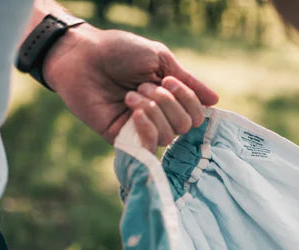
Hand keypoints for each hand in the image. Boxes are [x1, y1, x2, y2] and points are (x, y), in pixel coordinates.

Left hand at [42, 24, 217, 150]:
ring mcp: (142, 129)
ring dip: (153, 111)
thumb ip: (188, 81)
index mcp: (170, 98)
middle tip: (144, 85)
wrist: (83, 57)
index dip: (189, 100)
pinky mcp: (123, 139)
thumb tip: (215, 101)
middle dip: (168, 103)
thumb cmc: (119, 52)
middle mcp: (160, 116)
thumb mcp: (160, 59)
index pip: (196, 114)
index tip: (168, 80)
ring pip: (169, 135)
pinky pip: (149, 147)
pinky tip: (135, 113)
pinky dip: (148, 129)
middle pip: (185, 126)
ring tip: (131, 95)